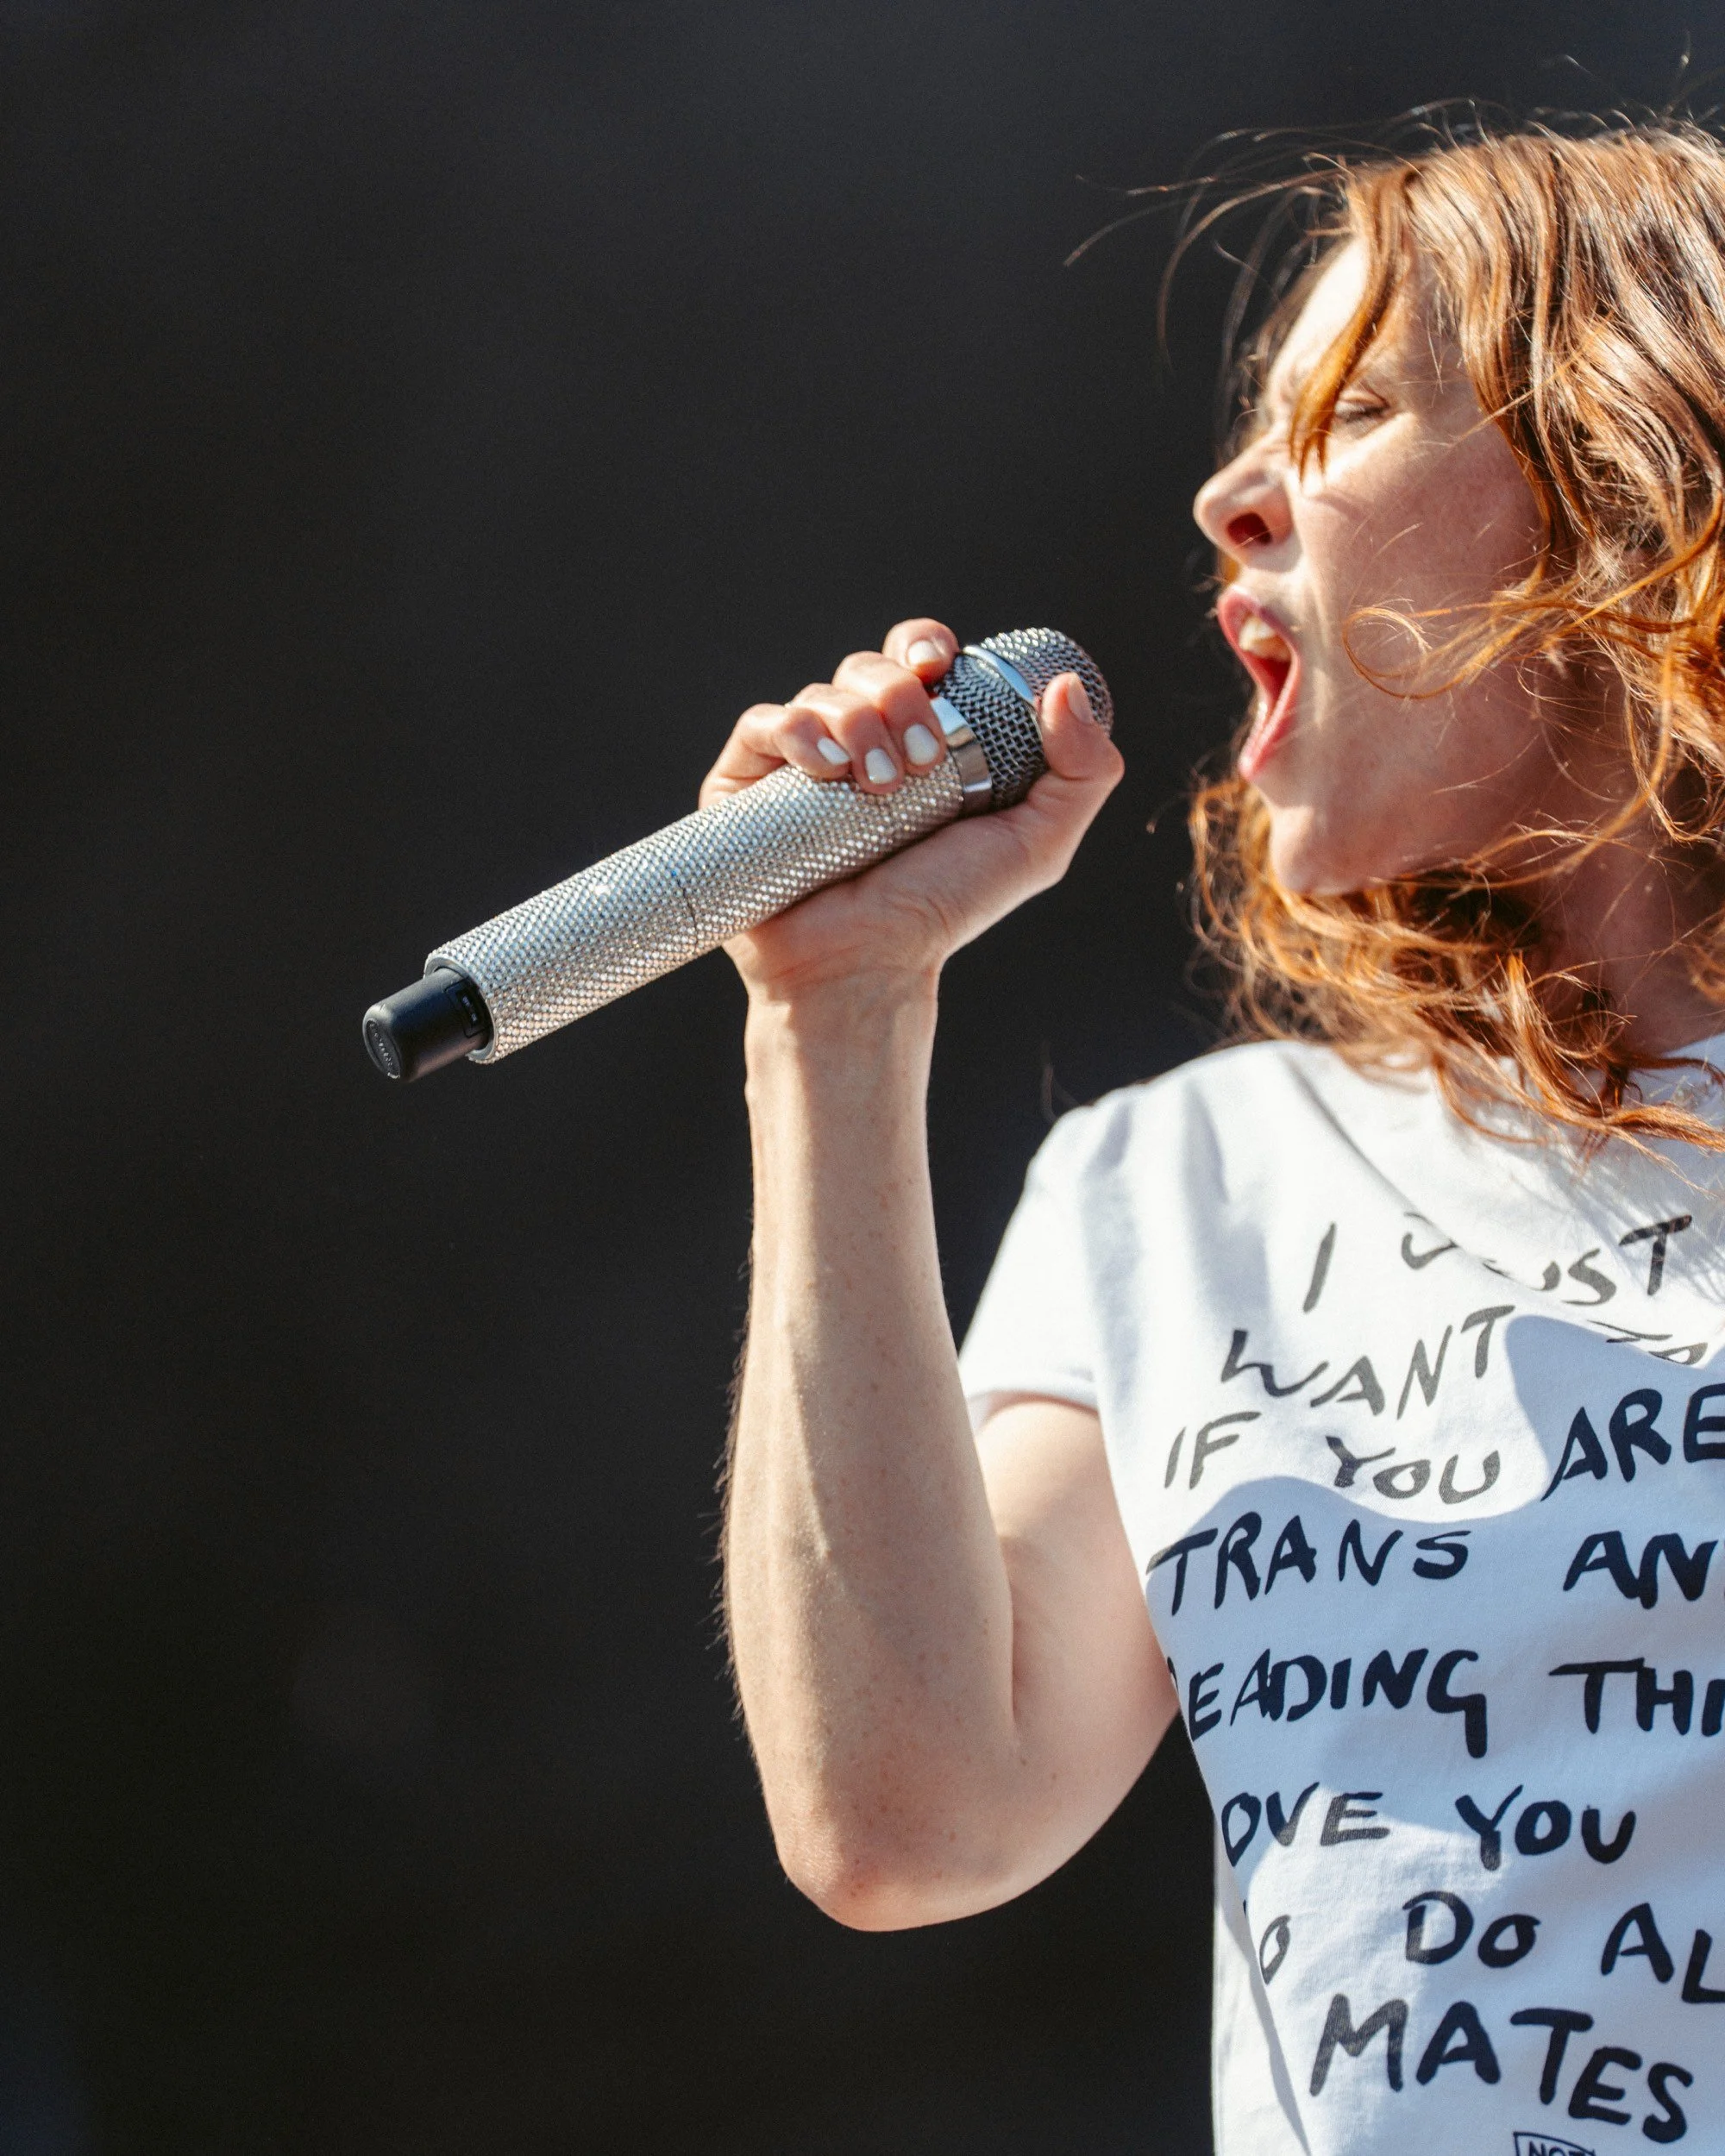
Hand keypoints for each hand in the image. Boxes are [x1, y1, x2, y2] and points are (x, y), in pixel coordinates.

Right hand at [700, 616, 1123, 1003]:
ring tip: (879, 788)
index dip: (924, 645)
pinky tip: (826, 769)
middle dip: (900, 698)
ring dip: (859, 723)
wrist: (867, 966)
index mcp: (917, 738)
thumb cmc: (944, 911)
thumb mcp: (1038, 843)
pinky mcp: (743, 785)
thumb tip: (1065, 686)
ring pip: (822, 692)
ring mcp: (798, 762)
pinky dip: (796, 730)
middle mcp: (856, 742)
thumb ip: (1084, 771)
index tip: (940, 669)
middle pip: (869, 668)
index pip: (913, 659)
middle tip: (923, 762)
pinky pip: (762, 723)